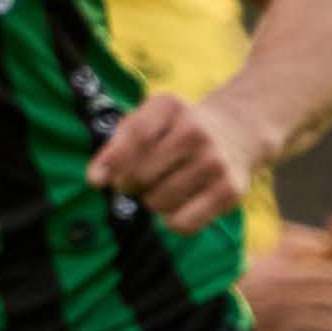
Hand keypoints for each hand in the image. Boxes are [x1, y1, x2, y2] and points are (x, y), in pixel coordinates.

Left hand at [85, 89, 263, 234]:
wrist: (236, 131)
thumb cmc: (175, 131)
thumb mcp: (146, 122)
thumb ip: (114, 147)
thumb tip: (95, 180)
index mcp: (169, 107)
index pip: (134, 136)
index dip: (112, 162)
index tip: (97, 179)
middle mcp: (196, 131)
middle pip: (138, 177)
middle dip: (129, 185)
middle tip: (139, 180)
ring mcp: (216, 162)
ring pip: (157, 203)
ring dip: (151, 202)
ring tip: (164, 186)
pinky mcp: (230, 191)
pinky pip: (182, 224)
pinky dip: (172, 220)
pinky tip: (179, 203)